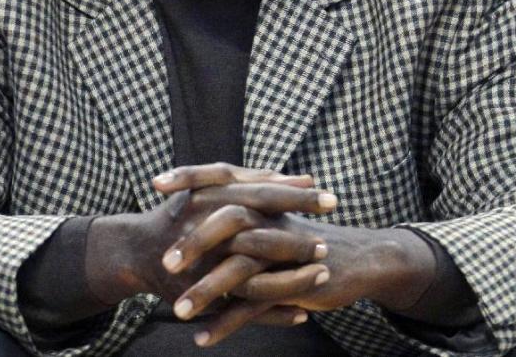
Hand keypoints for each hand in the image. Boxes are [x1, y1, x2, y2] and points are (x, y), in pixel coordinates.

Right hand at [86, 164, 336, 316]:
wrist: (139, 250)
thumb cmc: (185, 212)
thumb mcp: (218, 187)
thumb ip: (260, 180)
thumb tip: (306, 177)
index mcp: (216, 198)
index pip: (264, 194)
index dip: (299, 198)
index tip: (333, 200)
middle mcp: (209, 229)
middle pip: (260, 234)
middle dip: (297, 240)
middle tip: (328, 244)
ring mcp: (205, 264)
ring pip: (254, 275)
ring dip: (289, 277)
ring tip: (322, 276)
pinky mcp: (204, 294)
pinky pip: (243, 308)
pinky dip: (273, 312)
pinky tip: (302, 313)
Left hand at [157, 165, 435, 346]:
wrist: (359, 260)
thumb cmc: (304, 240)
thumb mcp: (271, 219)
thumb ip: (240, 209)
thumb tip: (196, 203)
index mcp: (263, 199)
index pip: (223, 178)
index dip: (191, 177)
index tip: (156, 184)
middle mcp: (273, 219)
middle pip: (228, 222)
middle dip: (194, 244)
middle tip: (164, 264)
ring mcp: (284, 252)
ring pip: (240, 269)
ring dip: (206, 292)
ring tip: (176, 312)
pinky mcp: (294, 283)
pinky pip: (256, 305)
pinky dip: (227, 323)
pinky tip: (202, 338)